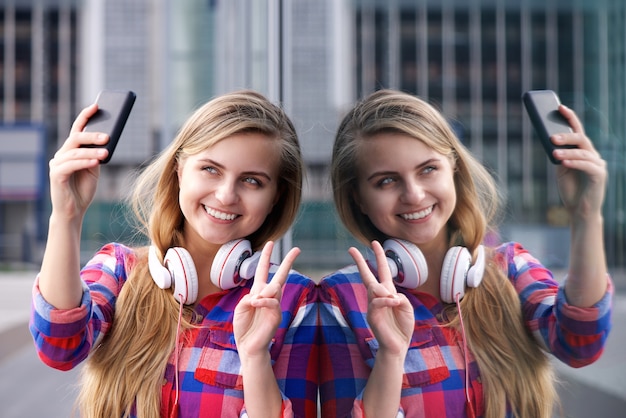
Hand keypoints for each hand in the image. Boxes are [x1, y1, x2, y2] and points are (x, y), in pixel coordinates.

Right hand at [48, 104, 109, 219]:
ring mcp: (56, 164)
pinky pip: (71, 165)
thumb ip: (97, 154)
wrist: (74, 210)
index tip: (97, 105)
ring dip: (92, 151)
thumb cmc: (84, 188)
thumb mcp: (95, 168)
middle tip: (108, 136)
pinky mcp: (56, 175)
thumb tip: (108, 139)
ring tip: (107, 152)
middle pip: (76, 138)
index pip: (77, 129)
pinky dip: (85, 162)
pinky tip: (97, 161)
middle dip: (92, 135)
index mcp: (70, 150)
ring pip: (75, 152)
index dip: (85, 116)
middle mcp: (61, 154)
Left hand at [233, 241, 300, 357]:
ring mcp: (275, 306)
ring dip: (262, 293)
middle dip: (288, 262)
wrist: (247, 347)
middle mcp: (269, 297)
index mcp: (259, 292)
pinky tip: (256, 303)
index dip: (266, 257)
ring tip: (254, 302)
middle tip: (297, 249)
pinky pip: (272, 302)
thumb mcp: (241, 308)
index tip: (271, 243)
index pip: (264, 271)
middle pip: (281, 276)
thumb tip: (261, 295)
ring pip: (275, 289)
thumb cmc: (243, 327)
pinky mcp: (277, 316)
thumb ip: (249, 297)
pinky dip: (263, 301)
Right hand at [350, 241, 413, 354]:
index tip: (375, 242)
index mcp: (387, 293)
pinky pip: (377, 302)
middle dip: (359, 262)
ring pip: (374, 289)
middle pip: (366, 276)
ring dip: (385, 292)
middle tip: (351, 248)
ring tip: (395, 301)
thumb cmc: (403, 327)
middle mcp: (377, 297)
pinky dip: (386, 300)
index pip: (381, 271)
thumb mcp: (407, 308)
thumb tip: (387, 294)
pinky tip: (394, 303)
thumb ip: (399, 297)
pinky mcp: (371, 316)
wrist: (398, 346)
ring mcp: (372, 306)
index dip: (379, 256)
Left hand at [552, 105, 607, 219]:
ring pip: (583, 152)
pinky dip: (574, 163)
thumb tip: (548, 139)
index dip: (570, 117)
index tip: (560, 107)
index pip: (577, 130)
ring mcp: (598, 165)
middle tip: (551, 137)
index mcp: (583, 151)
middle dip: (566, 136)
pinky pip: (587, 166)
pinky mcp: (599, 176)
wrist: (580, 210)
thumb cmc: (570, 189)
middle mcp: (593, 155)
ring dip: (567, 151)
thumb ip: (558, 154)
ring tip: (553, 153)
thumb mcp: (560, 169)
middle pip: (581, 139)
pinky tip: (563, 162)